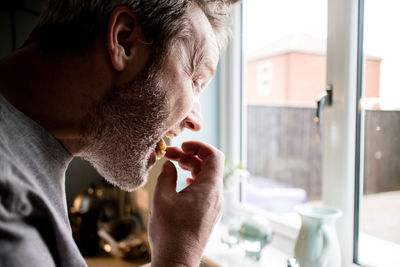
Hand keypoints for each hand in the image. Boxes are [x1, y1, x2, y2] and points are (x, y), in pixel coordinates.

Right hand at [148, 141, 223, 266]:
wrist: (177, 261)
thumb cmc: (170, 232)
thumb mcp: (162, 198)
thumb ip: (166, 176)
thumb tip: (169, 164)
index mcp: (209, 188)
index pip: (214, 155)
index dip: (199, 146)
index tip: (182, 145)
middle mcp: (216, 196)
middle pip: (210, 165)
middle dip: (190, 155)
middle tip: (170, 155)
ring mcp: (214, 206)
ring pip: (207, 177)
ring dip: (191, 167)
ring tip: (174, 165)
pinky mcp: (209, 214)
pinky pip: (206, 190)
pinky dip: (195, 180)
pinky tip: (182, 182)